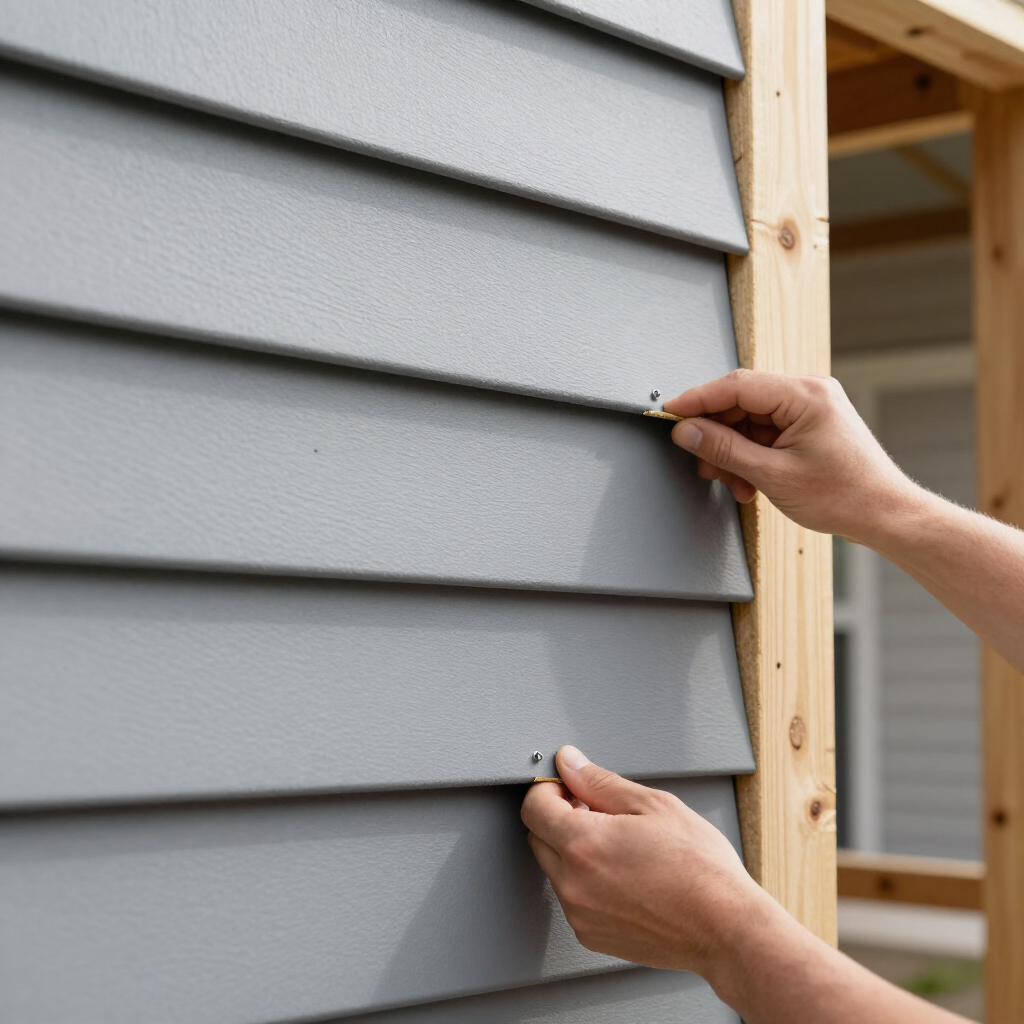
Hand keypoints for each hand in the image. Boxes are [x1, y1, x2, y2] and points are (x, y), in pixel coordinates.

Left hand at [521, 745, 778, 974]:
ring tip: (622, 846)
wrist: (726, 928)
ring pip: (555, 869)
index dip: (550, 789)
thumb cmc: (700, 867)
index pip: (533, 807)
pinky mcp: (592, 936)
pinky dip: (587, 882)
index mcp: (582, 844)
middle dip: (560, 818)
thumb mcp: (652, 804)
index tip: (571, 787)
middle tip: (600, 812)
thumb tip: (569, 763)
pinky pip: (573, 898)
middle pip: (538, 837)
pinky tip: (625, 875)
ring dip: (573, 851)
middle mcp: (572, 884)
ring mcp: (580, 914)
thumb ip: (599, 781)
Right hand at [663, 369, 916, 541]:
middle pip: (741, 402)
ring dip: (733, 451)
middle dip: (717, 434)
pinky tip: (747, 482)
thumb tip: (687, 431)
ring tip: (729, 481)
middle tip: (701, 461)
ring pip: (750, 421)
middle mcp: (809, 393)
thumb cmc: (845, 496)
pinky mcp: (809, 426)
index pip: (737, 386)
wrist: (884, 514)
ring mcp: (810, 409)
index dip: (698, 399)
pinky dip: (750, 456)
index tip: (670, 413)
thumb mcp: (772, 475)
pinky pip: (766, 433)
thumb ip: (725, 449)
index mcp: (805, 395)